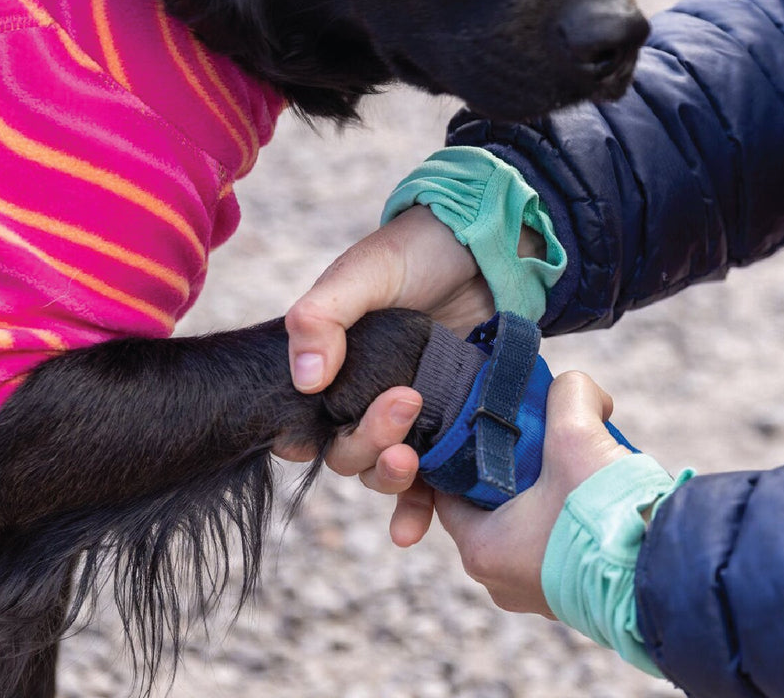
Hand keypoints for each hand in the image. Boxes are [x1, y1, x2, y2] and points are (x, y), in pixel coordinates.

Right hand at [278, 206, 494, 541]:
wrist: (485, 250)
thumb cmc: (413, 253)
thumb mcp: (363, 274)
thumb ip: (324, 317)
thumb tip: (305, 379)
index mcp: (328, 367)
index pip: (298, 423)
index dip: (300, 438)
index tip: (312, 434)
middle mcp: (359, 398)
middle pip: (345, 452)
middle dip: (367, 443)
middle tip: (404, 404)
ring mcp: (405, 417)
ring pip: (381, 471)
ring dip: (391, 479)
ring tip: (411, 459)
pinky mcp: (445, 426)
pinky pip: (427, 479)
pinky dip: (417, 509)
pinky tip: (412, 532)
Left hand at [435, 372, 633, 616]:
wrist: (666, 574)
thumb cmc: (608, 517)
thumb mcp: (578, 436)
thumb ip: (568, 395)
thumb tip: (575, 388)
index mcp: (482, 550)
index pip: (449, 491)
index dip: (465, 452)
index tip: (488, 426)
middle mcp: (500, 580)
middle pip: (490, 508)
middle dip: (513, 471)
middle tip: (539, 442)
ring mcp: (536, 594)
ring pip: (526, 527)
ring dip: (545, 496)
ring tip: (573, 468)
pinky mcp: (572, 597)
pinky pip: (556, 548)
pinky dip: (568, 521)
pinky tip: (594, 498)